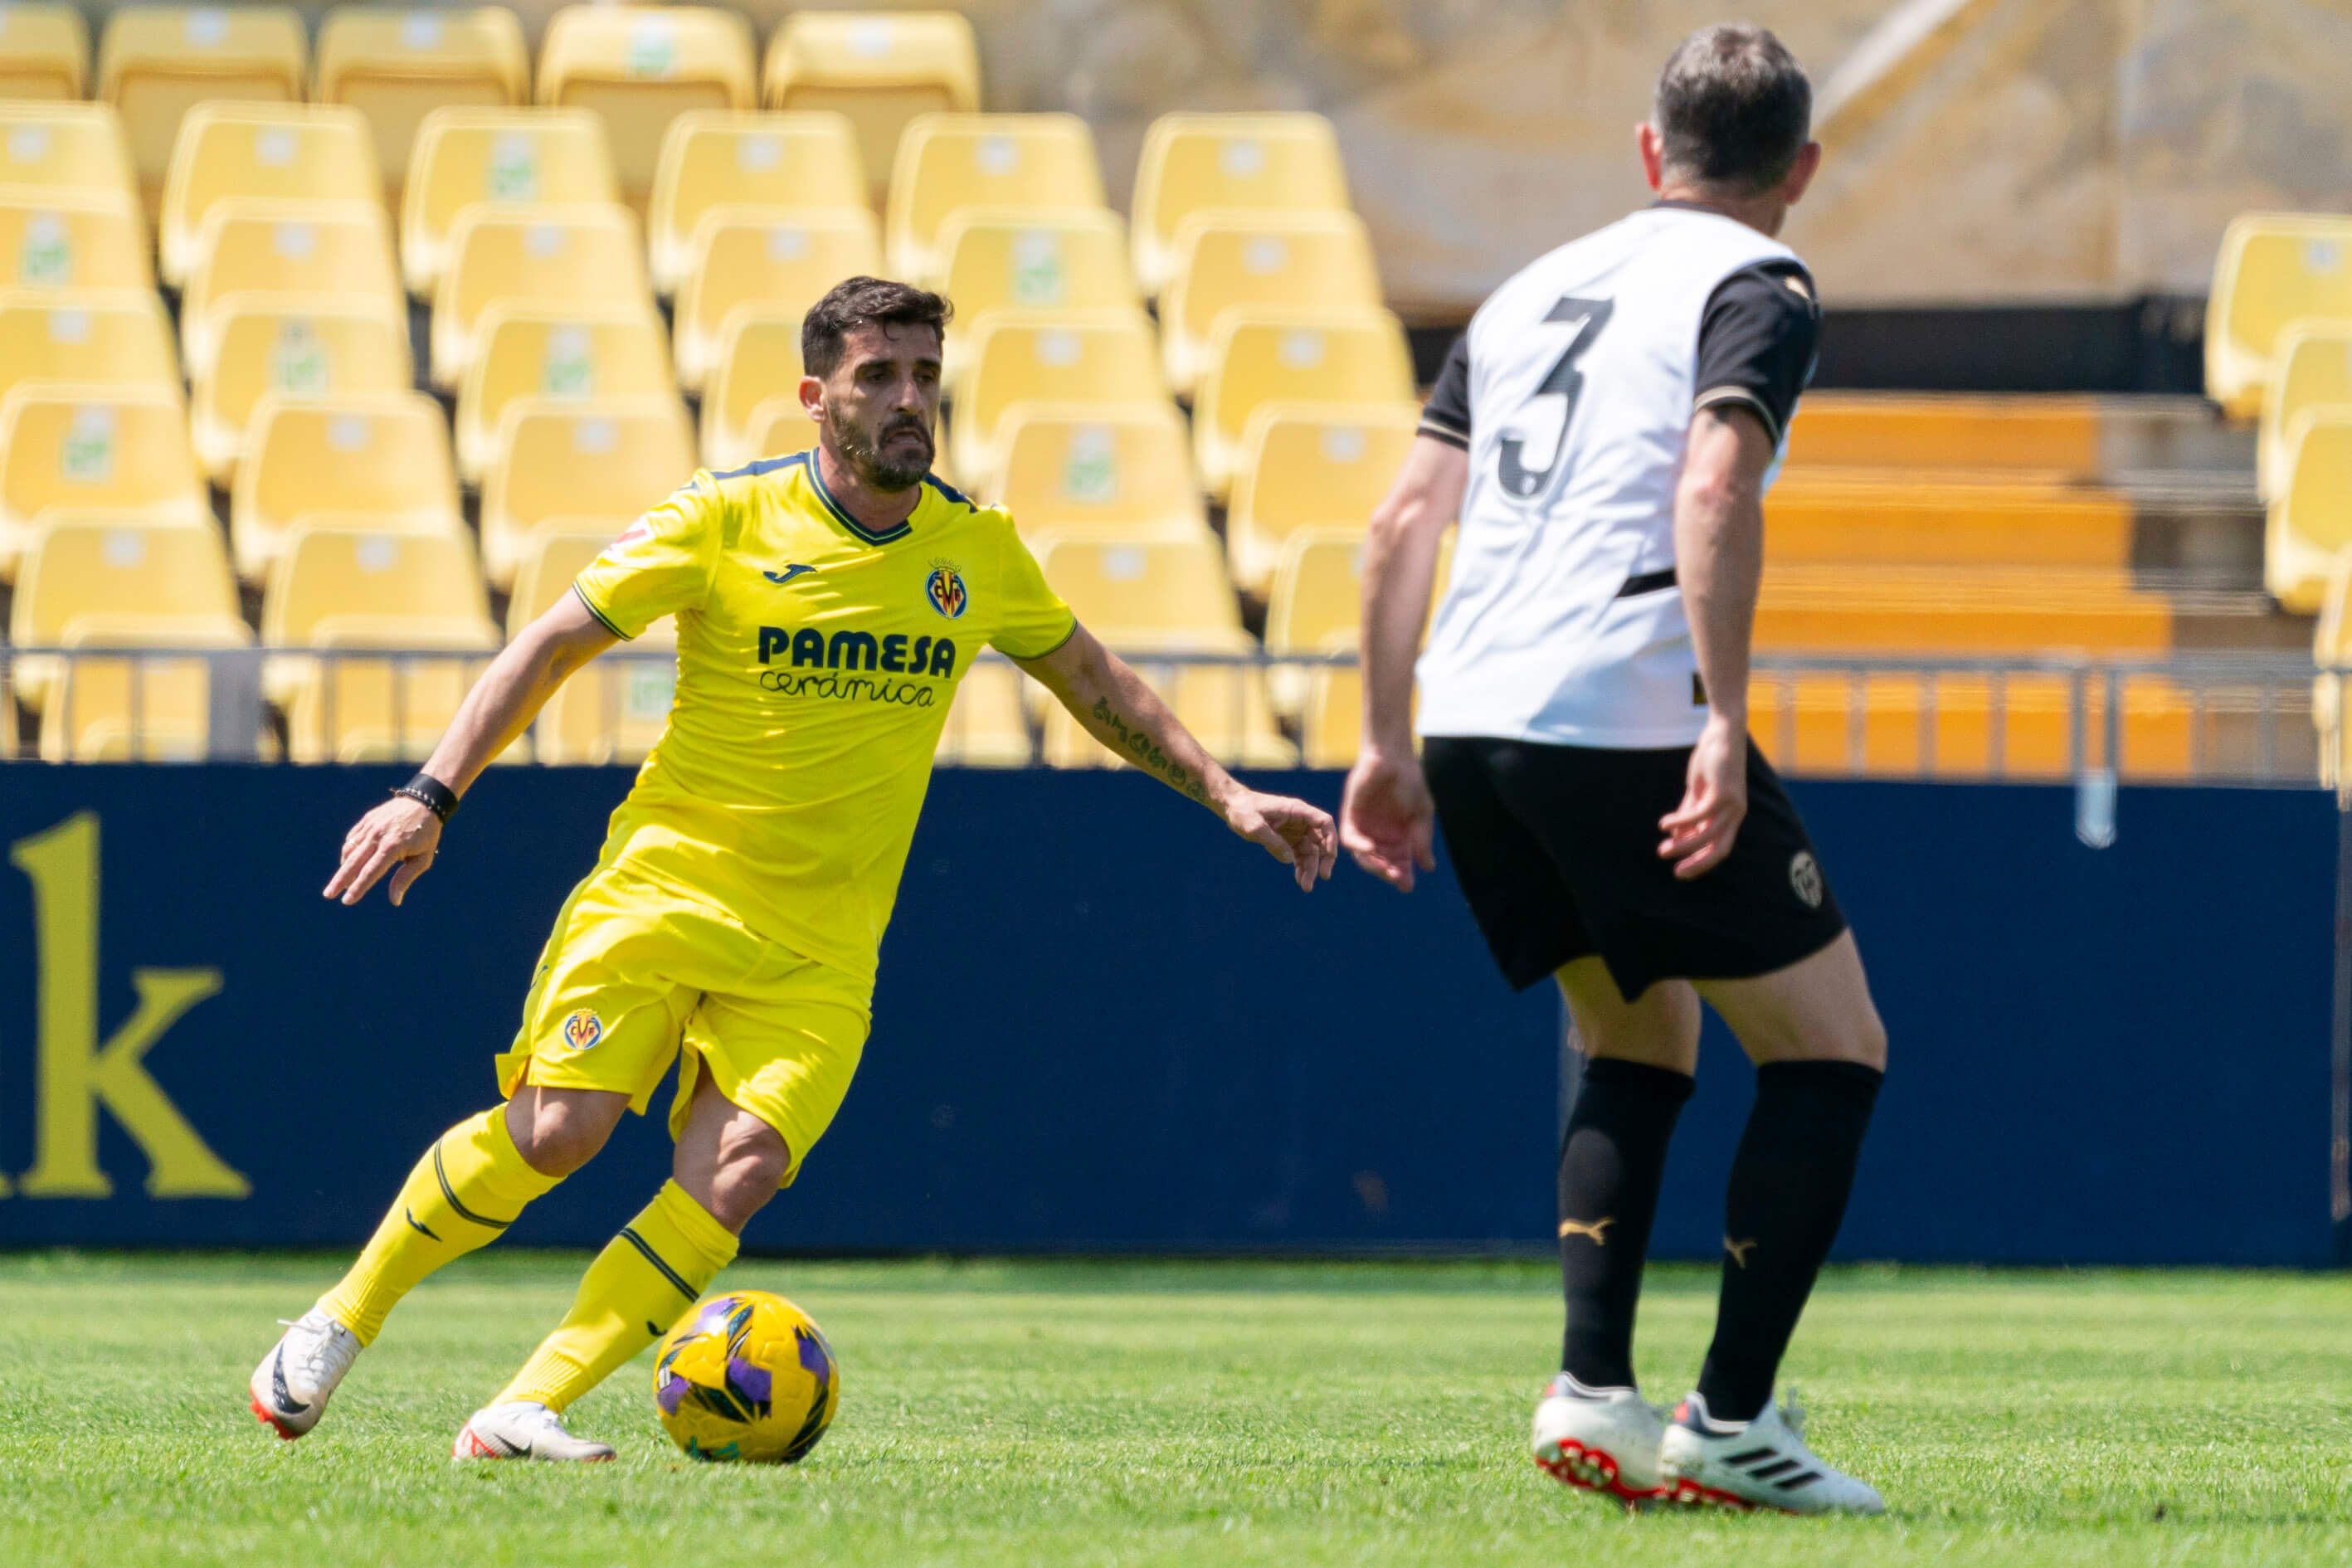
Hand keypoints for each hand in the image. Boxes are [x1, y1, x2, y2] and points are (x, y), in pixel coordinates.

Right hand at [325, 796, 443, 906]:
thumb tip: (395, 901)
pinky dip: (348, 851)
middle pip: (353, 862)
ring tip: (341, 882)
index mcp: (392, 846)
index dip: (358, 888)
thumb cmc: (426, 834)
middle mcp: (377, 835)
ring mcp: (370, 826)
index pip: (370, 871)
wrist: (424, 802)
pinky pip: (352, 838)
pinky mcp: (367, 820)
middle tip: (328, 894)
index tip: (347, 901)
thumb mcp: (423, 858)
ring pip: (349, 849)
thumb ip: (405, 878)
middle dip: (339, 880)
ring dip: (343, 867)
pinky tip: (349, 862)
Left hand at [1222, 788, 1337, 891]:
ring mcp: (1295, 830)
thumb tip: (1288, 859)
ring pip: (1311, 851)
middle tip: (1322, 877)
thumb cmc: (1243, 811)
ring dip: (1311, 868)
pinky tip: (1299, 879)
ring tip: (1306, 886)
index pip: (1324, 822)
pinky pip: (1299, 854)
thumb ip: (1272, 841)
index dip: (1331, 839)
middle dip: (1323, 859)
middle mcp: (1300, 820)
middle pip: (1321, 840)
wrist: (1233, 807)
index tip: (1328, 857)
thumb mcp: (1254, 826)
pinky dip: (1301, 867)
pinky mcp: (1287, 839)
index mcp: (1297, 810)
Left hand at [1340, 748, 1436, 890]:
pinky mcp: (1351, 816)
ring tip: (1385, 870)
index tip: (1406, 885)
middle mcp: (1381, 836)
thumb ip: (1421, 840)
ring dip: (1374, 864)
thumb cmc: (1411, 783)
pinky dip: (1359, 845)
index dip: (1402, 875)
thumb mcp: (1421, 815)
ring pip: (1364, 855)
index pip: (1400, 864)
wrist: (1393, 758)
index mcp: (1400, 838)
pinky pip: (1350, 838)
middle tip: (1396, 879)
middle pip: (1382, 863)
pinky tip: (1371, 849)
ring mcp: (1365, 827)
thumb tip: (1428, 868)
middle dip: (1389, 873)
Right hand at [1660, 718, 1746, 878]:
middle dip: (1698, 864)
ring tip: (1663, 850)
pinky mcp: (1722, 793)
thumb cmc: (1712, 760)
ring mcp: (1732, 804)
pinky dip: (1681, 822)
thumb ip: (1689, 813)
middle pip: (1719, 849)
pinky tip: (1665, 824)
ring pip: (1707, 835)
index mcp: (1732, 815)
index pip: (1720, 847)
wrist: (1723, 733)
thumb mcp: (1698, 791)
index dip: (1701, 862)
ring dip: (1683, 846)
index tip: (1681, 870)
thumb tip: (1677, 838)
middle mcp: (1736, 813)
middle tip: (1676, 872)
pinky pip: (1699, 815)